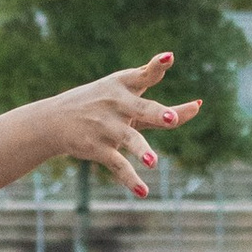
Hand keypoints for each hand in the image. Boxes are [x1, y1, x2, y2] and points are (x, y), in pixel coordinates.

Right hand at [41, 52, 202, 199]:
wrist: (53, 120)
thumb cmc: (101, 104)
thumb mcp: (124, 96)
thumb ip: (163, 108)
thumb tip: (198, 106)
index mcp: (124, 86)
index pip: (144, 75)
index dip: (156, 67)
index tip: (168, 58)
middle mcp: (117, 104)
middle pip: (141, 109)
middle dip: (156, 114)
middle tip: (171, 120)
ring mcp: (107, 127)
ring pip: (129, 139)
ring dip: (141, 150)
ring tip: (153, 163)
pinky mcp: (98, 148)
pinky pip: (117, 165)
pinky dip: (130, 180)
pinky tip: (143, 192)